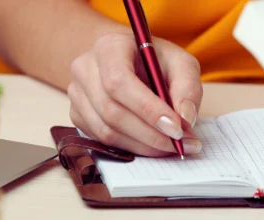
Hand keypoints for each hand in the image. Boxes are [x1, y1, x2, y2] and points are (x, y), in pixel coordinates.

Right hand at [68, 33, 202, 156]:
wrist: (128, 61)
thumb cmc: (154, 60)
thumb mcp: (181, 63)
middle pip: (111, 110)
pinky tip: (150, 143)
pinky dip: (130, 147)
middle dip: (150, 134)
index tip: (177, 129)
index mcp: (108, 47)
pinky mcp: (76, 114)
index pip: (119, 82)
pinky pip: (100, 139)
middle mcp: (84, 68)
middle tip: (182, 144)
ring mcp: (76, 93)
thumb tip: (185, 120)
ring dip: (142, 145)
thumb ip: (187, 88)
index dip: (147, 109)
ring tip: (171, 145)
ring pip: (105, 130)